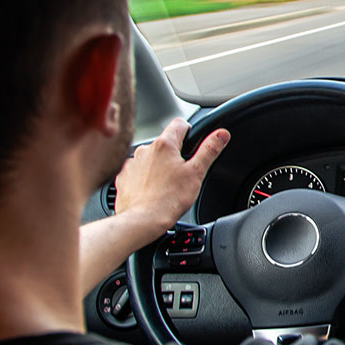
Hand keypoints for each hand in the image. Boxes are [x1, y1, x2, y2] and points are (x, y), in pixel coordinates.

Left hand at [114, 117, 229, 243]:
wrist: (142, 220)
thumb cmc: (168, 199)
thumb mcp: (197, 173)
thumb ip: (210, 150)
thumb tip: (221, 134)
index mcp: (164, 144)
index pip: (180, 124)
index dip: (190, 131)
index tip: (193, 143)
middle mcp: (145, 150)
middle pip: (165, 143)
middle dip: (174, 154)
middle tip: (182, 173)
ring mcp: (132, 163)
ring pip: (150, 158)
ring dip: (158, 166)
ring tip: (167, 185)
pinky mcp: (123, 177)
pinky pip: (136, 172)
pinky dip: (144, 178)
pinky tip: (152, 191)